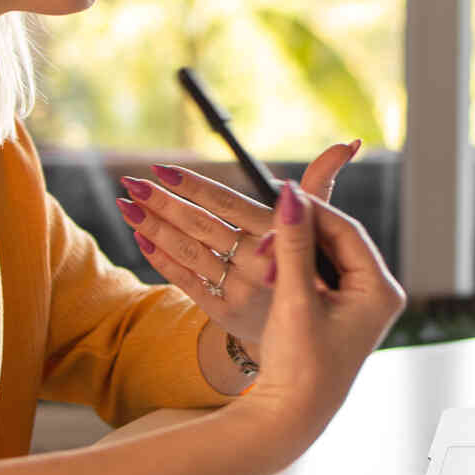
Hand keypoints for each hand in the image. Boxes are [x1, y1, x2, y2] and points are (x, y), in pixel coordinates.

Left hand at [117, 139, 359, 346]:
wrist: (304, 332)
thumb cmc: (307, 265)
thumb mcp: (318, 225)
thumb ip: (320, 184)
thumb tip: (348, 142)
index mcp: (279, 236)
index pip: (228, 205)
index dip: (193, 187)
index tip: (161, 169)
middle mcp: (259, 263)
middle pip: (201, 226)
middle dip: (163, 202)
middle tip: (131, 182)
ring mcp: (240, 290)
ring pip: (189, 252)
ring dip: (153, 227)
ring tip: (126, 204)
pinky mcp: (224, 312)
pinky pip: (186, 281)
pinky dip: (162, 259)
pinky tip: (140, 236)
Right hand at [230, 181, 404, 465]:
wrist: (291, 416)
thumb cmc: (299, 366)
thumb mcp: (295, 300)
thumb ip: (293, 245)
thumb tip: (290, 194)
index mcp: (381, 291)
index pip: (347, 231)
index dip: (312, 210)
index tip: (279, 195)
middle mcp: (378, 294)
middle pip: (338, 240)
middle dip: (300, 232)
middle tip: (266, 230)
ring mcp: (361, 303)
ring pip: (326, 255)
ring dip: (294, 249)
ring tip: (265, 254)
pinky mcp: (341, 311)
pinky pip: (320, 273)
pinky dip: (295, 267)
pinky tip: (272, 268)